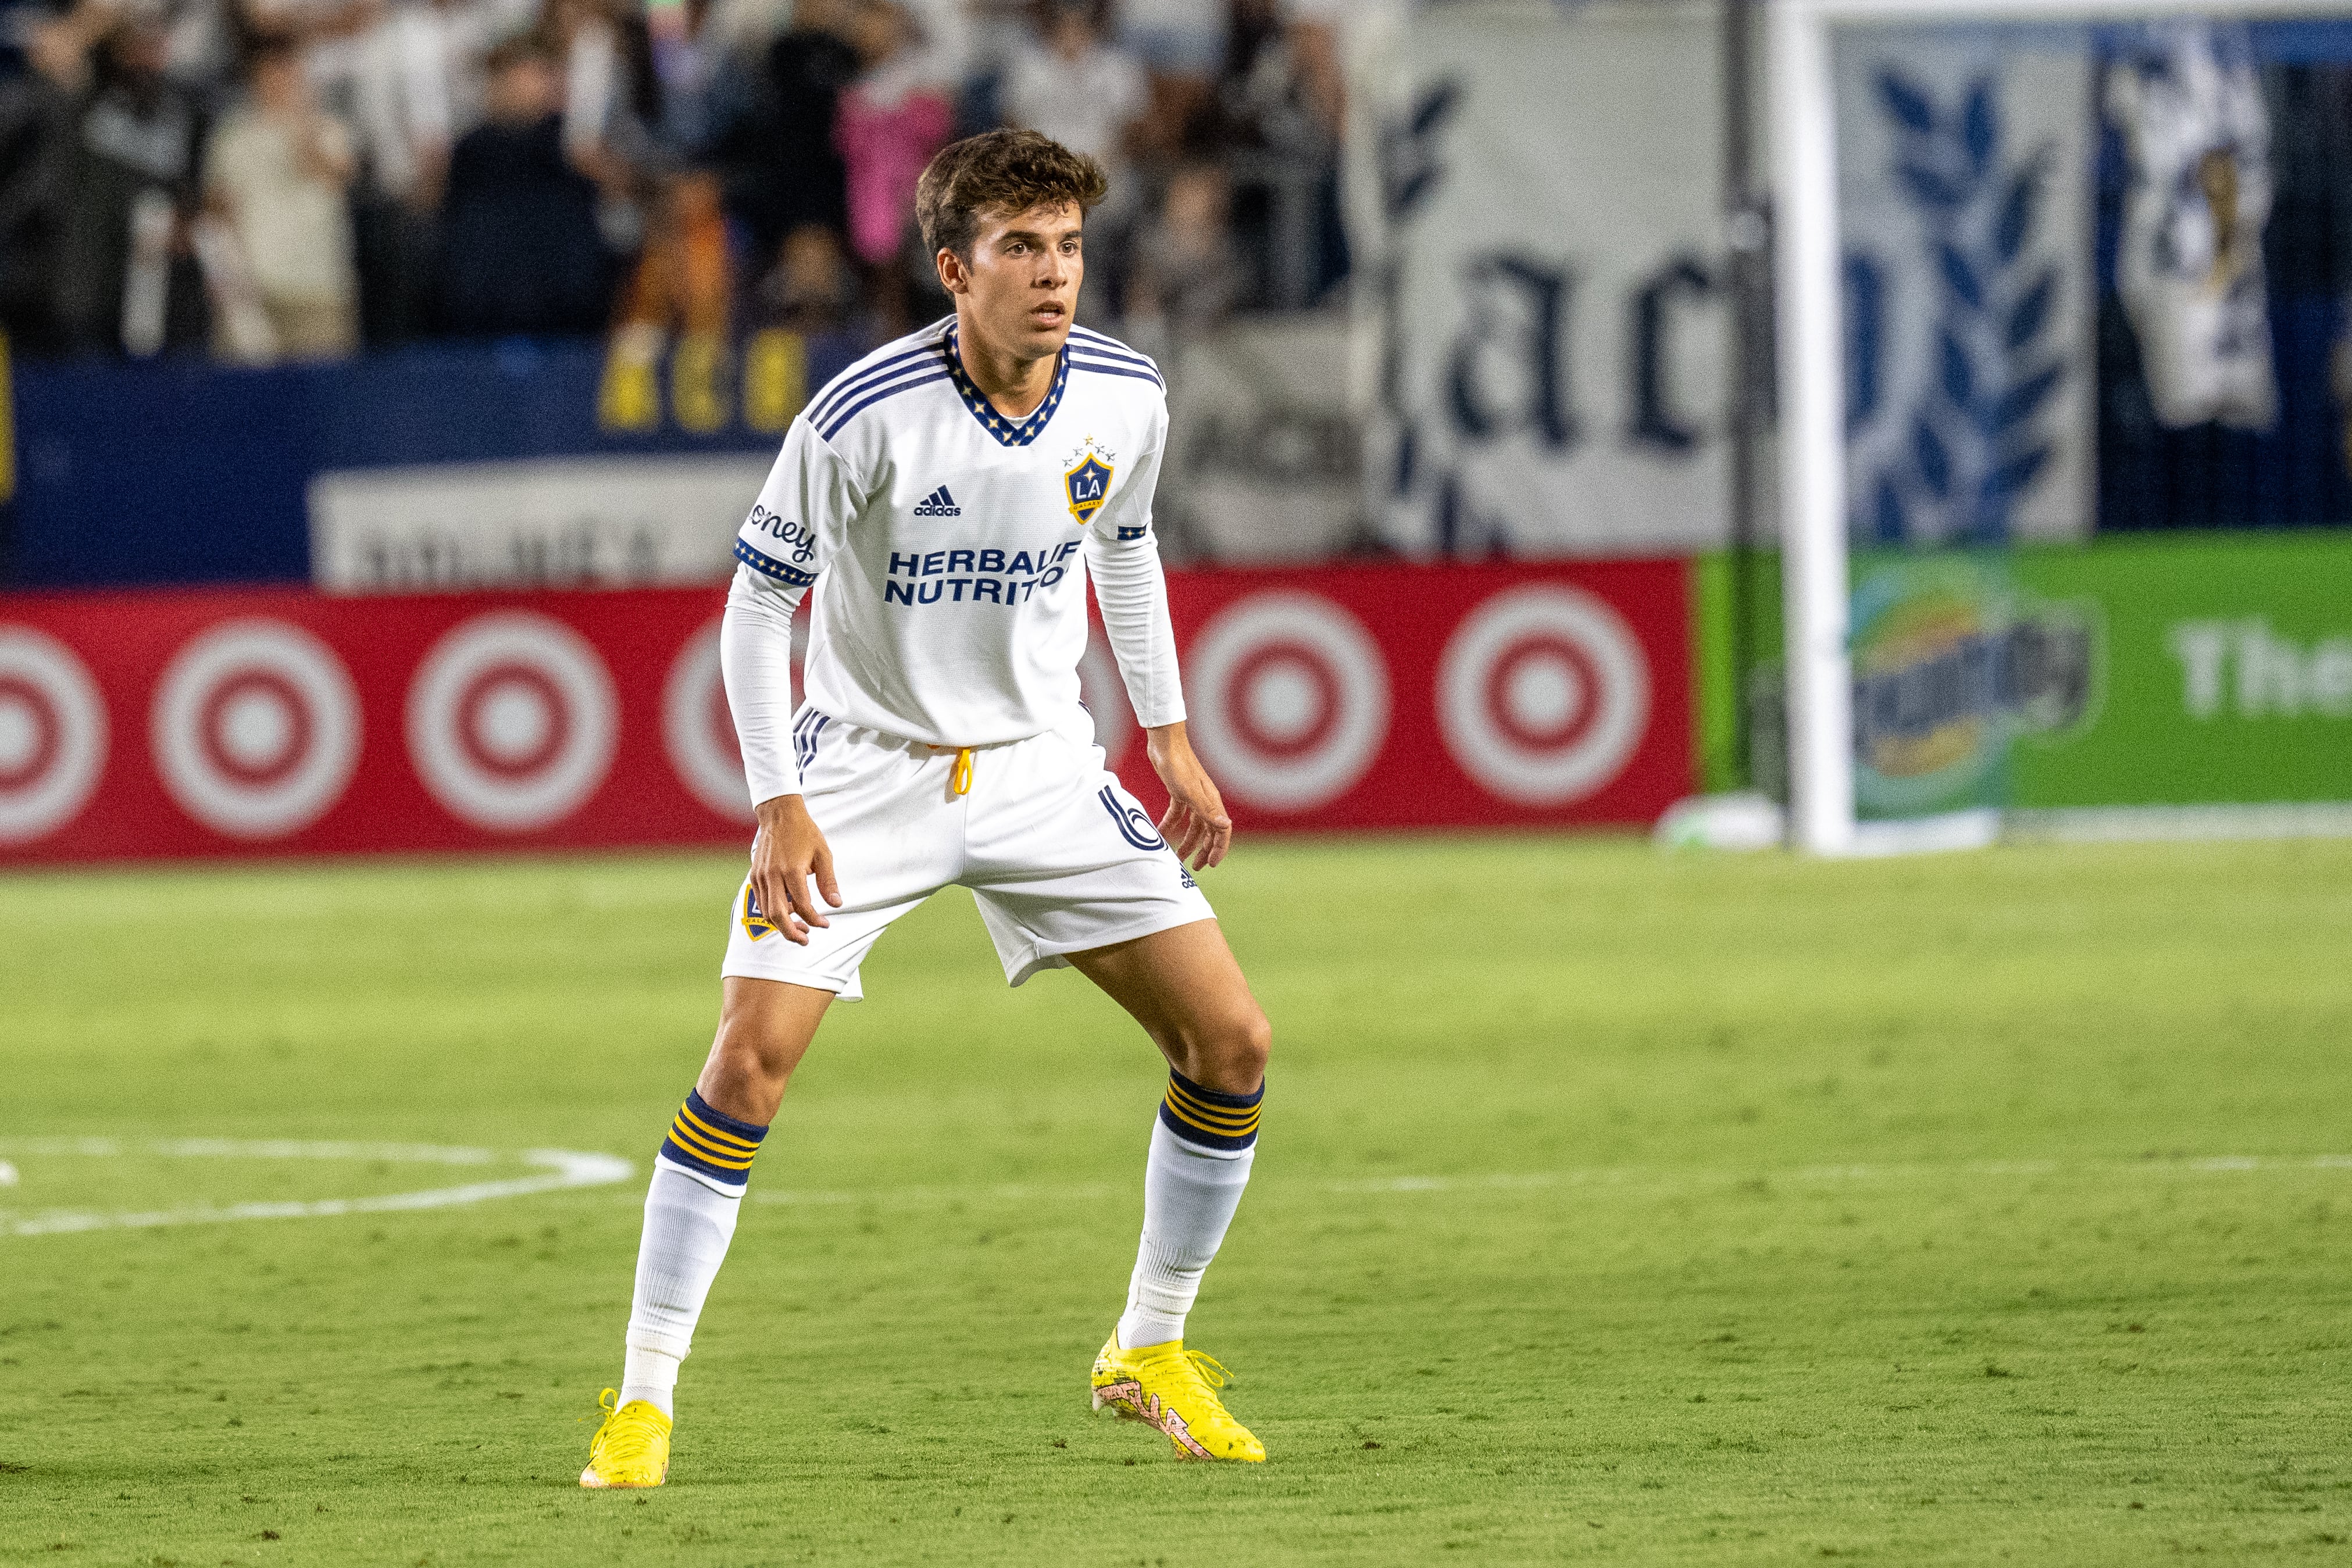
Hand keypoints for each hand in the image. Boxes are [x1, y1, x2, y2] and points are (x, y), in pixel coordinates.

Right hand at [749, 794, 840, 944]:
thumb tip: (837, 904)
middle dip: (792, 933)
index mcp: (792, 870)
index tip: (825, 924)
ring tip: (800, 928)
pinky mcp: (754, 876)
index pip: (803, 906)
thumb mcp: (823, 854)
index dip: (815, 920)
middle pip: (778, 916)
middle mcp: (773, 875)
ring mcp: (761, 876)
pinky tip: (789, 911)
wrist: (779, 814)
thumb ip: (828, 882)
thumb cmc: (804, 833)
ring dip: (782, 925)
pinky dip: (774, 912)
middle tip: (806, 940)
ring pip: (767, 912)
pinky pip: (762, 902)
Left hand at [1145, 721, 1231, 870]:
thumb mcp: (1191, 792)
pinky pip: (1177, 814)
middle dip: (1203, 850)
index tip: (1210, 864)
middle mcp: (1205, 801)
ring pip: (1193, 825)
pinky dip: (1170, 825)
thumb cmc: (1179, 766)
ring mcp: (1192, 796)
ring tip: (1177, 857)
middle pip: (1208, 831)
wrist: (1165, 743)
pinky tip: (1160, 834)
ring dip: (1187, 841)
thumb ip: (1207, 811)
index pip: (1222, 831)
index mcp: (1212, 802)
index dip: (1218, 849)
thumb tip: (1226, 827)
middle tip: (1195, 867)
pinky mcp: (1178, 792)